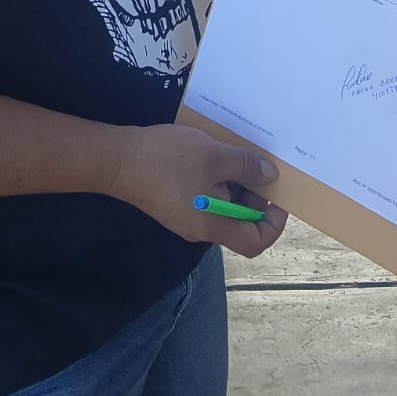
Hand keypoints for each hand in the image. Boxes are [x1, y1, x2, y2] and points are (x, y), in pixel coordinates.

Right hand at [112, 123, 287, 258]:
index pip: (255, 241)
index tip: (278, 197)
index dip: (273, 223)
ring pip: (223, 207)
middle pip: (240, 222)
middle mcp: (201, 229)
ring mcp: (186, 217)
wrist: (118, 159)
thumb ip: (246, 168)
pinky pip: (206, 198)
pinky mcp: (174, 204)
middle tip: (255, 164)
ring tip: (232, 154)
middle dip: (253, 195)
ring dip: (233, 183)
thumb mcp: (215, 156)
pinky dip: (216, 180)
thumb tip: (270, 176)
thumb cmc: (169, 160)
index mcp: (213, 225)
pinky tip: (212, 156)